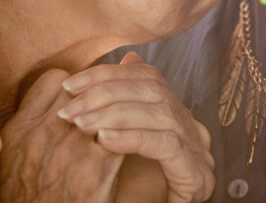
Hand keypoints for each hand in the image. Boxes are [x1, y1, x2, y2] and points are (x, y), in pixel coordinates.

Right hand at [0, 68, 123, 202]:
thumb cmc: (24, 196)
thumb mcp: (12, 156)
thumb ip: (32, 117)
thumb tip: (62, 84)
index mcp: (20, 128)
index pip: (56, 79)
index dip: (74, 85)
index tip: (82, 97)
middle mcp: (43, 134)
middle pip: (86, 91)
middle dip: (101, 97)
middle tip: (110, 107)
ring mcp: (71, 150)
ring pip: (109, 108)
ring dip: (119, 113)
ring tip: (124, 121)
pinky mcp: (97, 169)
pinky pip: (123, 135)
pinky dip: (130, 134)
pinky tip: (132, 141)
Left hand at [58, 53, 214, 202]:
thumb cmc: (132, 193)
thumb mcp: (119, 147)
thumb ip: (112, 115)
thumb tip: (103, 75)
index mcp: (173, 114)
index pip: (147, 76)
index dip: (110, 74)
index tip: (70, 84)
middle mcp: (188, 125)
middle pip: (153, 89)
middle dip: (106, 92)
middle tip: (69, 107)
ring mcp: (196, 148)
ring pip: (160, 113)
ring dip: (114, 114)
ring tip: (80, 123)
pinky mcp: (195, 172)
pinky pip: (165, 145)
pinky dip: (133, 138)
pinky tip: (104, 141)